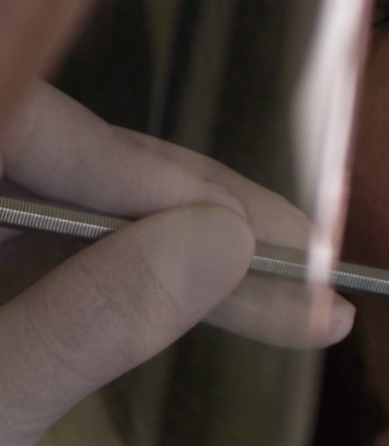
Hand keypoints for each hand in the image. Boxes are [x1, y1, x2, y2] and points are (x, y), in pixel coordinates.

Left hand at [0, 83, 354, 445]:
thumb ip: (87, 321)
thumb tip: (226, 243)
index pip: (22, 123)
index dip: (137, 165)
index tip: (241, 225)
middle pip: (67, 154)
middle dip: (190, 206)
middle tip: (304, 255)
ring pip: (88, 198)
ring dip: (194, 237)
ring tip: (294, 284)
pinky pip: (81, 244)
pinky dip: (158, 270)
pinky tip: (236, 295)